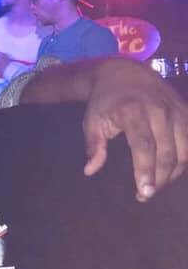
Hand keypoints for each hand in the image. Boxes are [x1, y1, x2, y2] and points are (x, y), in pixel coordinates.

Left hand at [84, 60, 187, 200]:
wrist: (123, 73)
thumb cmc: (105, 102)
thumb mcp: (92, 120)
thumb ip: (93, 146)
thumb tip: (90, 171)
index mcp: (133, 112)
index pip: (144, 146)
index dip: (146, 170)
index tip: (143, 192)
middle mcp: (159, 110)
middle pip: (167, 152)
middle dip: (159, 178)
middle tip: (146, 195)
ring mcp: (176, 110)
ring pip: (184, 149)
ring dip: (174, 172)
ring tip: (158, 186)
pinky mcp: (185, 111)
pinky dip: (185, 158)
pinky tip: (173, 171)